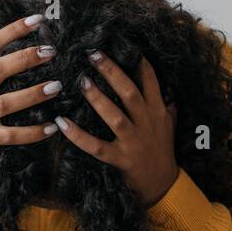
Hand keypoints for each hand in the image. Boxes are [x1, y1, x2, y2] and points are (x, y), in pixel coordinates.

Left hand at [56, 52, 178, 205]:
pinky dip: (78, 135)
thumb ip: (167, 107)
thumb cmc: (163, 154)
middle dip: (112, 71)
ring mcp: (133, 142)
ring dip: (98, 98)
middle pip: (130, 92)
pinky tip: (61, 123)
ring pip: (116, 116)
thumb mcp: (169, 127)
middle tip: (93, 54)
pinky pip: (96, 146)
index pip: (150, 81)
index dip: (138, 61)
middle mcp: (146, 124)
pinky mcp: (120, 159)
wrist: (163, 187)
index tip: (125, 43)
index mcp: (157, 112)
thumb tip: (169, 90)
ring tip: (82, 81)